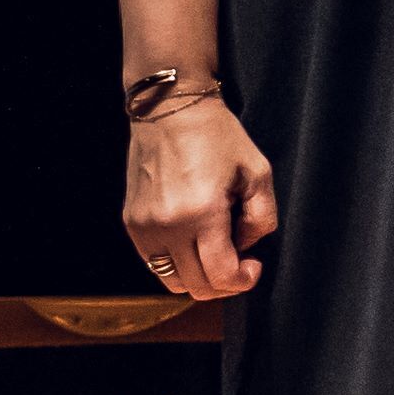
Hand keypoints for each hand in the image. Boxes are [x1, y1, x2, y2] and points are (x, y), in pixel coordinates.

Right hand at [122, 95, 278, 299]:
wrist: (169, 108)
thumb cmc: (218, 136)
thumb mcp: (257, 171)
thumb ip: (263, 217)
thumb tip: (246, 248)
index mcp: (201, 213)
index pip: (220, 275)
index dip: (243, 281)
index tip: (253, 266)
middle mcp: (167, 225)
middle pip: (195, 286)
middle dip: (223, 284)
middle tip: (238, 263)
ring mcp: (143, 226)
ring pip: (171, 281)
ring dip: (197, 277)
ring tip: (214, 252)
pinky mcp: (131, 221)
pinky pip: (154, 262)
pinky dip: (176, 262)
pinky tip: (193, 239)